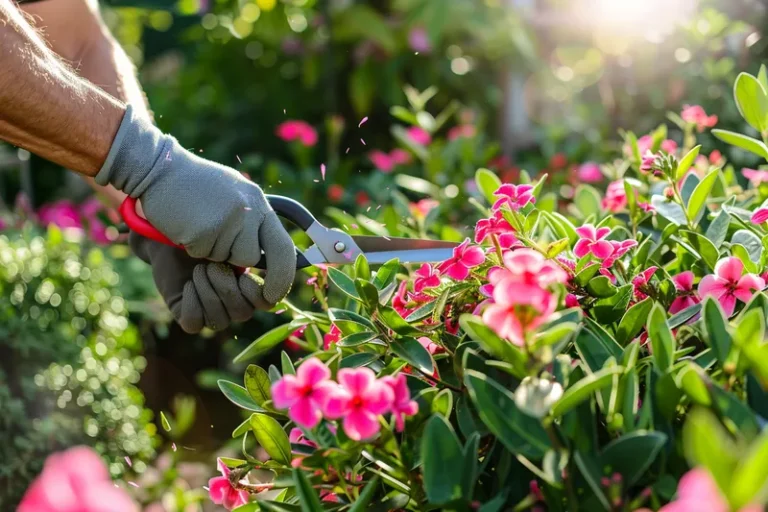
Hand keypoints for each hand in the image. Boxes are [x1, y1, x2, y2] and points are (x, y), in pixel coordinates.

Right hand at [97, 105, 294, 304]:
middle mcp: (249, 211)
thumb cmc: (194, 184)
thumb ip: (252, 221)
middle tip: (215, 241)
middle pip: (250, 258)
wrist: (158, 168)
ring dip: (210, 250)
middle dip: (233, 258)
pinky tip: (185, 225)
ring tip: (197, 224)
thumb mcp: (234, 194)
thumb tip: (266, 255)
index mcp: (259, 202)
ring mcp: (228, 220)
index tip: (272, 294)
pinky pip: (202, 254)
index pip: (284, 248)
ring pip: (225, 258)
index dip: (282, 275)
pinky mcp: (205, 230)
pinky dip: (192, 246)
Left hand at [129, 232, 279, 333]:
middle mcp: (236, 299)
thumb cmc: (209, 219)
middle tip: (211, 262)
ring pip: (220, 320)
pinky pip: (195, 323)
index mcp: (254, 281)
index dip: (260, 290)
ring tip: (198, 268)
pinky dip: (191, 302)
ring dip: (207, 290)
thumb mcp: (245, 223)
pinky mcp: (189, 313)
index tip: (246, 269)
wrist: (167, 222)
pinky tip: (188, 284)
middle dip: (226, 285)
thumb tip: (287, 261)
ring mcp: (213, 308)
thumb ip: (271, 241)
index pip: (269, 300)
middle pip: (244, 312)